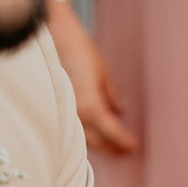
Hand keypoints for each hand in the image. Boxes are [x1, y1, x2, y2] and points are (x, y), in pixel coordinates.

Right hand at [46, 5, 138, 154]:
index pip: (113, 134)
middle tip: (125, 152)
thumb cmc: (78, 48)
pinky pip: (73, 130)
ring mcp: (64, 114)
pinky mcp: (56, 108)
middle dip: (113, 148)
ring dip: (99, 144)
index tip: (135, 147)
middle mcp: (77, 116)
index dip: (125, 142)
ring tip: (111, 146)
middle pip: (99, 143)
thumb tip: (120, 111)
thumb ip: (112, 95)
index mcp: (91, 108)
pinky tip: (93, 134)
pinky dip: (85, 135)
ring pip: (84, 140)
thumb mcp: (103, 71)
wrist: (52, 34)